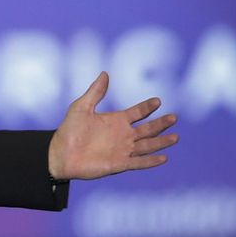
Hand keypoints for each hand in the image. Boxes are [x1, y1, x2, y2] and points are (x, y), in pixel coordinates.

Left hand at [48, 71, 179, 180]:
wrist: (60, 154)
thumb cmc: (68, 131)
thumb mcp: (81, 108)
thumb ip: (95, 92)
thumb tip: (104, 73)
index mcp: (116, 121)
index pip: (137, 112)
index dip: (147, 106)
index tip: (158, 101)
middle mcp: (123, 135)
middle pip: (147, 128)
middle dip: (161, 124)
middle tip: (174, 117)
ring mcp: (122, 150)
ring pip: (147, 145)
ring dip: (161, 142)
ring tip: (175, 137)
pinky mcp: (119, 164)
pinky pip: (138, 162)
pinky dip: (150, 161)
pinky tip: (163, 157)